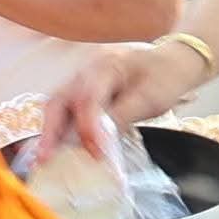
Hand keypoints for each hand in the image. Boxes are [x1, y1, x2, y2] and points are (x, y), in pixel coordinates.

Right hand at [41, 40, 209, 156]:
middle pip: (59, 98)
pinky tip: (61, 149)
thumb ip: (122, 117)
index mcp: (107, 65)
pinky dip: (62, 128)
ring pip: (57, 104)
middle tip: (44, 158)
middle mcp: (87, 69)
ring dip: (52, 131)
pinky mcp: (84, 89)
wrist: (174, 61)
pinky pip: (67, 108)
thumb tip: (97, 142)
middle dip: (51, 130)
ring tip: (46, 157)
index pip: (88, 98)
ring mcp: (83, 77)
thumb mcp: (151, 98)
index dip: (88, 128)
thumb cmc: (166, 77)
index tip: (95, 153)